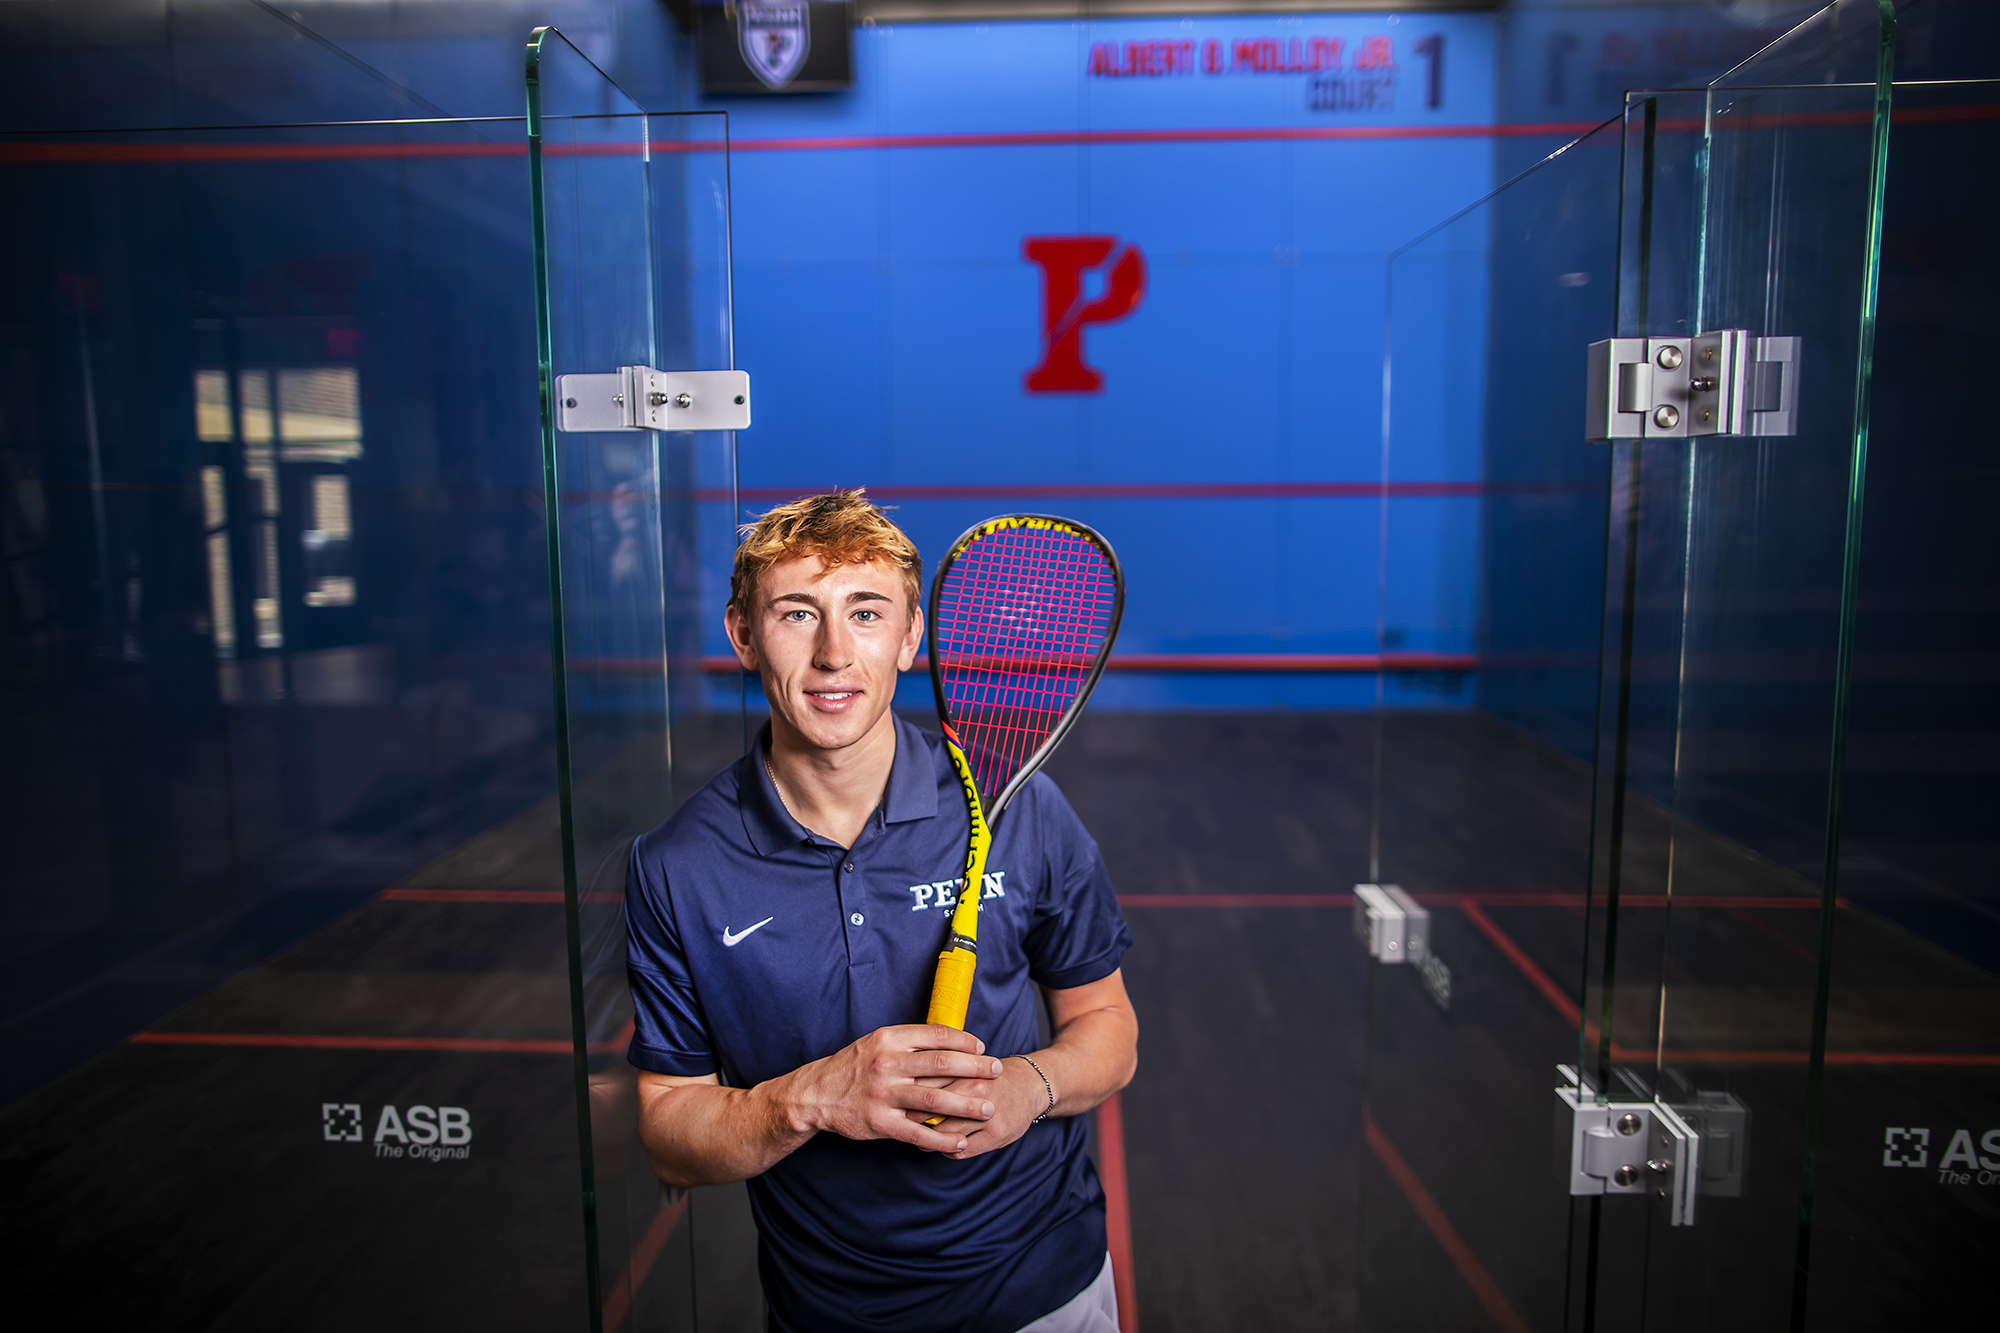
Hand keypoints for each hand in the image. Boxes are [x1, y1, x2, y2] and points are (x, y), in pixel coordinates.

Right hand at [773, 1024, 1001, 1153]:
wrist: (816, 1094)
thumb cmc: (854, 1067)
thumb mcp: (877, 1043)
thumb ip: (908, 1042)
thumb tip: (949, 1041)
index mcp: (889, 1040)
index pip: (935, 1035)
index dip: (963, 1041)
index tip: (981, 1047)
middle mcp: (887, 1064)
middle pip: (941, 1063)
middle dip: (975, 1067)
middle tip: (996, 1071)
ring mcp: (883, 1094)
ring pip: (934, 1098)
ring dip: (966, 1104)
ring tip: (988, 1107)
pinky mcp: (879, 1122)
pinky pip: (917, 1132)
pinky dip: (941, 1139)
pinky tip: (960, 1141)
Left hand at [906, 1056, 1046, 1160]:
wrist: (1031, 1086)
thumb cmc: (991, 1074)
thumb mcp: (968, 1064)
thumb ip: (940, 1069)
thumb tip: (904, 1079)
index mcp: (966, 1069)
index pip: (927, 1081)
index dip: (908, 1091)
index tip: (898, 1096)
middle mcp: (977, 1090)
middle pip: (933, 1107)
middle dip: (913, 1115)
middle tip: (903, 1118)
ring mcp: (987, 1114)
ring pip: (946, 1132)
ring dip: (928, 1138)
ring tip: (921, 1136)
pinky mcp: (996, 1135)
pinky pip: (961, 1149)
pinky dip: (947, 1149)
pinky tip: (943, 1143)